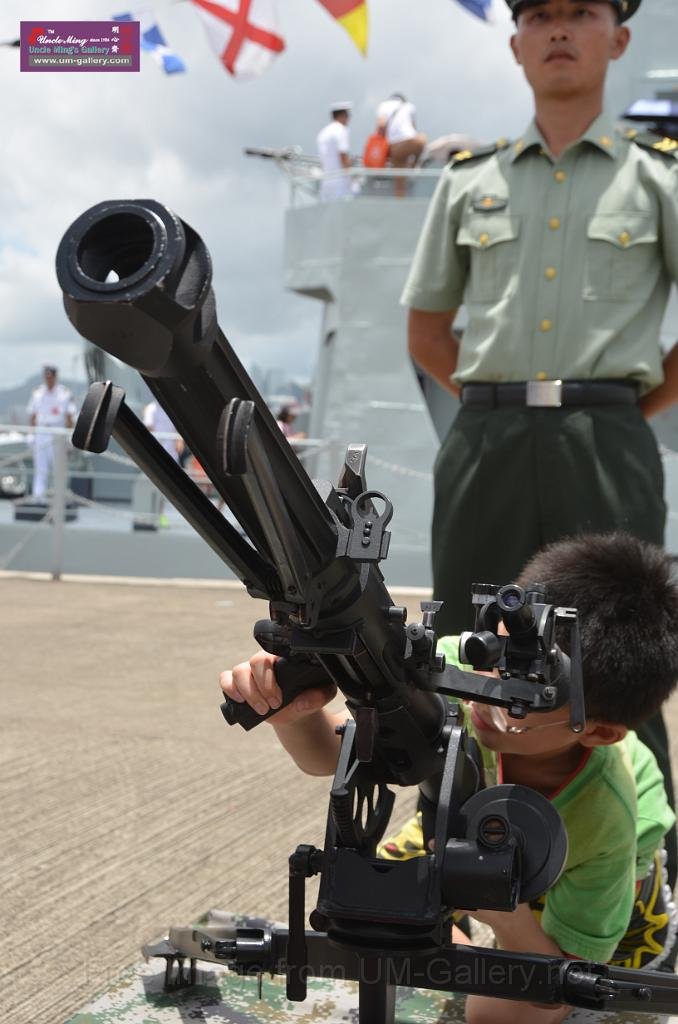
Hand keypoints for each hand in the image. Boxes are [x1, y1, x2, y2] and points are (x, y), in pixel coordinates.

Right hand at [220, 651, 335, 725]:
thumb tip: (302, 702)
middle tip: (274, 705)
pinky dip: (229, 689)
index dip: (270, 678)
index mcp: (282, 658)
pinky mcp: (238, 684)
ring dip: (247, 692)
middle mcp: (264, 662)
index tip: (280, 699)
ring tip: (261, 709)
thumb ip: (319, 696)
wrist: (296, 710)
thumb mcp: (321, 695)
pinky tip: (240, 700)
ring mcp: (249, 672)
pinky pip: (225, 679)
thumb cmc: (307, 696)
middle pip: (253, 663)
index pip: (270, 655)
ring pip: (237, 671)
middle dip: (261, 688)